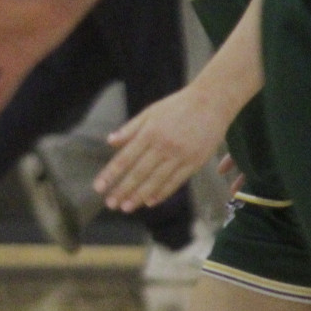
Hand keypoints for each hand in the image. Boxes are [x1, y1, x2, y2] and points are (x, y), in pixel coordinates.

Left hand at [94, 84, 230, 212]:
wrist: (212, 102)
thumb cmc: (178, 105)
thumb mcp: (150, 112)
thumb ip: (130, 129)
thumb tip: (110, 142)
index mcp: (149, 133)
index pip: (125, 158)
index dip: (110, 174)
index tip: (98, 187)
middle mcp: (163, 146)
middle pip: (139, 173)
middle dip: (123, 190)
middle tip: (110, 204)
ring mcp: (181, 156)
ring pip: (156, 181)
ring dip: (140, 196)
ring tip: (126, 208)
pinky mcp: (195, 163)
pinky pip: (176, 182)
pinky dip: (162, 193)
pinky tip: (150, 202)